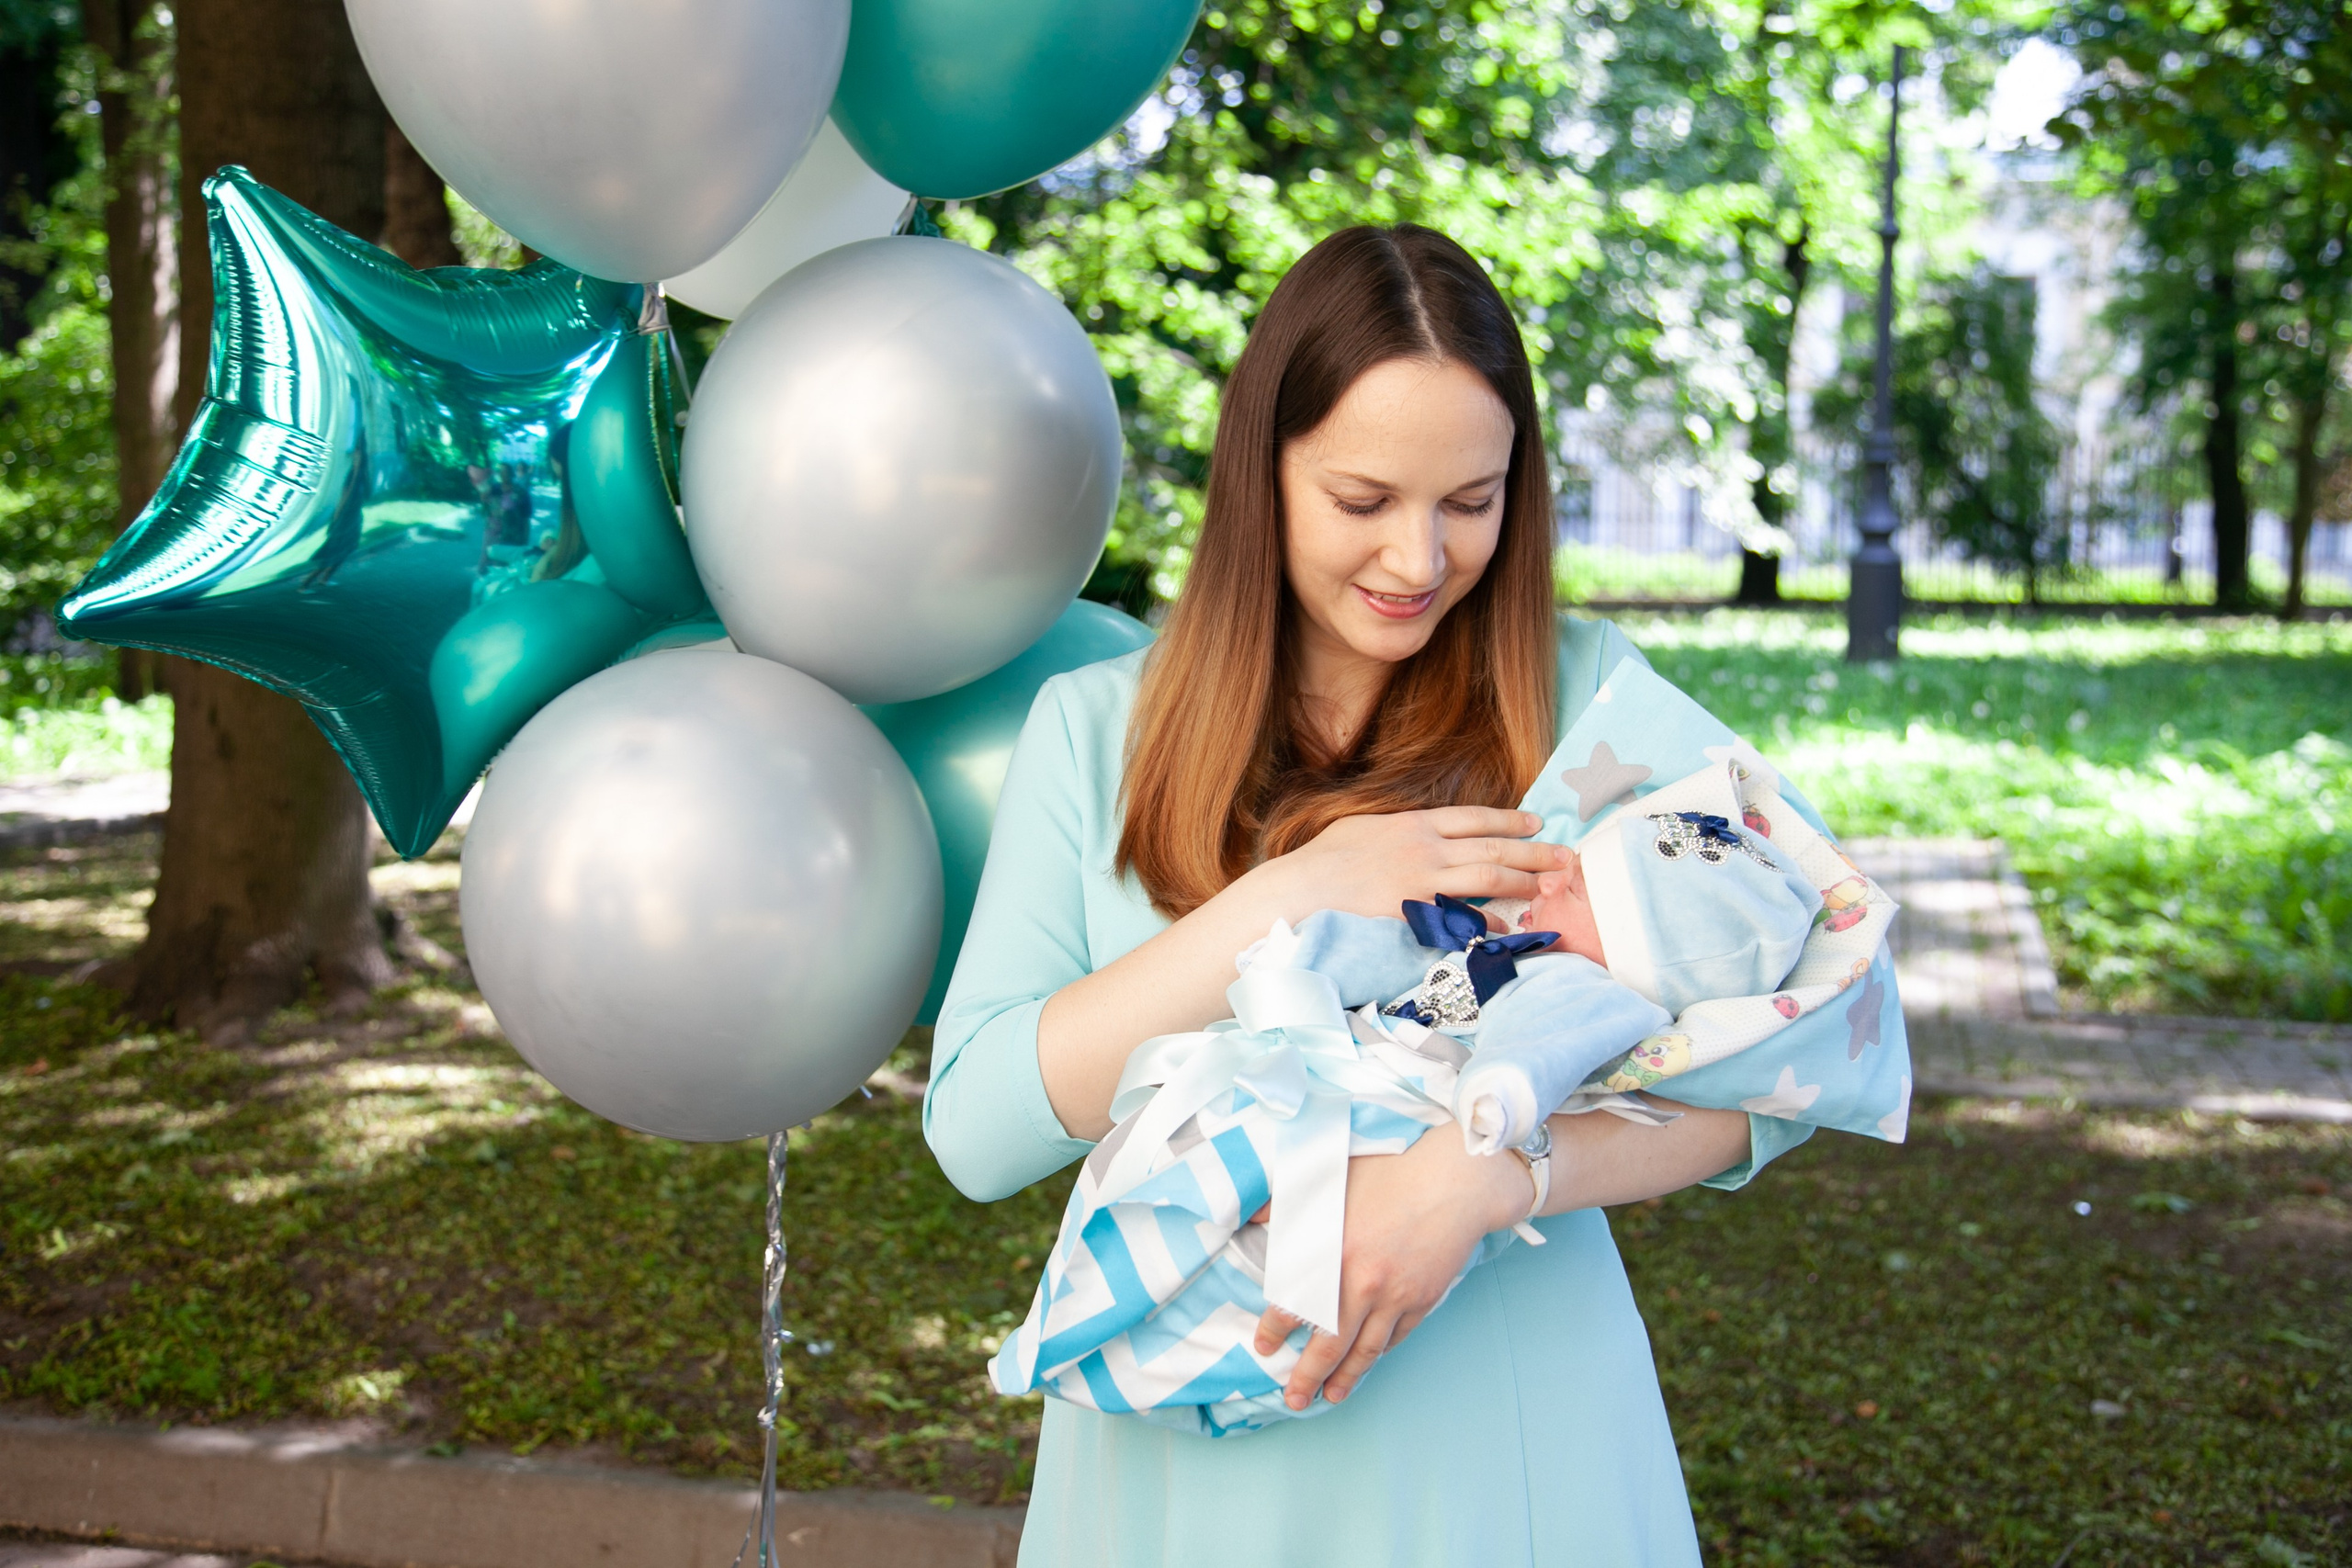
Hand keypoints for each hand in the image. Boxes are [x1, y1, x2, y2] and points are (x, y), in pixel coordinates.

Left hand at [1250, 1127, 1532, 1409]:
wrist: (1455, 1181)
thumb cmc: (1391, 1172)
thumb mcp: (1330, 1179)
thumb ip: (1287, 1203)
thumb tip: (1250, 1214)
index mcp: (1334, 1255)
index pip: (1293, 1304)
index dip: (1275, 1329)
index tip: (1264, 1346)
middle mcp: (1362, 1285)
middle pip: (1329, 1343)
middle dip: (1308, 1375)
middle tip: (1294, 1398)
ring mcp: (1396, 1297)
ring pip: (1366, 1349)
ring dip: (1346, 1376)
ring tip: (1332, 1395)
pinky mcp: (1424, 1299)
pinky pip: (1397, 1336)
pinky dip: (1380, 1352)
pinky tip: (1368, 1360)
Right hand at [1252, 807, 1570, 923]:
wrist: (1299, 892)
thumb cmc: (1323, 861)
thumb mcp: (1362, 827)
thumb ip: (1397, 828)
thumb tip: (1419, 830)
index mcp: (1413, 824)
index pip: (1474, 818)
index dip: (1509, 820)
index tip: (1536, 823)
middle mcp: (1426, 849)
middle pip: (1493, 848)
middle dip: (1534, 853)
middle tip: (1565, 858)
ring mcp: (1423, 882)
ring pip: (1487, 878)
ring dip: (1522, 883)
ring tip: (1546, 889)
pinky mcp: (1417, 914)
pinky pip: (1463, 917)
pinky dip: (1486, 921)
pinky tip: (1505, 926)